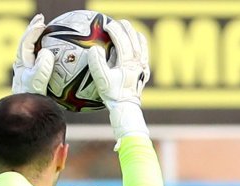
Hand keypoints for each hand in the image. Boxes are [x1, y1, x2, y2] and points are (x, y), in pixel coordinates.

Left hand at [12, 14, 54, 94]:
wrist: (29, 117)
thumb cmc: (33, 100)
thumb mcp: (37, 82)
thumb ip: (41, 67)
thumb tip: (47, 53)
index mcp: (22, 64)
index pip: (26, 43)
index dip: (33, 31)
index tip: (43, 24)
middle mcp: (23, 67)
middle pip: (27, 43)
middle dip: (33, 29)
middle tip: (42, 19)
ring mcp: (28, 73)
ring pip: (32, 52)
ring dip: (38, 40)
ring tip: (46, 31)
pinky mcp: (36, 81)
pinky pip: (41, 63)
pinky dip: (47, 54)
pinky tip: (57, 55)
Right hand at [88, 19, 149, 139]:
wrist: (126, 108)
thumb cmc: (113, 94)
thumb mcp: (102, 80)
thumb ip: (97, 64)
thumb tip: (94, 49)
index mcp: (127, 62)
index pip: (122, 41)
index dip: (114, 30)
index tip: (106, 25)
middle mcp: (138, 62)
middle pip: (133, 39)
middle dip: (125, 28)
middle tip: (118, 22)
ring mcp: (142, 67)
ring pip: (141, 45)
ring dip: (134, 35)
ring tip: (128, 28)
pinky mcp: (144, 72)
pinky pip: (145, 54)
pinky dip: (141, 45)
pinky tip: (138, 42)